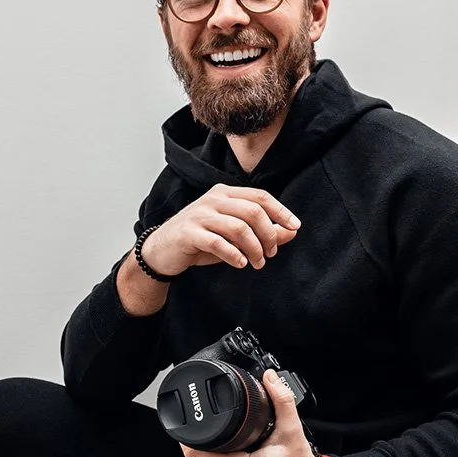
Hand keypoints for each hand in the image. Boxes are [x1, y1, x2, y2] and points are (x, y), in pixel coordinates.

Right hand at [142, 184, 300, 277]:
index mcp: (225, 193)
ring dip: (254, 248)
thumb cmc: (201, 240)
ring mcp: (200, 215)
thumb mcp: (233, 234)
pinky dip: (234, 254)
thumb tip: (291, 232)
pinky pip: (218, 242)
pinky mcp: (189, 233)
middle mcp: (213, 200)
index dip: (280, 211)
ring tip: (257, 263)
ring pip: (238, 227)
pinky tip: (240, 263)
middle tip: (270, 253)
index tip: (295, 226)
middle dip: (268, 234)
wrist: (162, 250)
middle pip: (253, 211)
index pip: (260, 196)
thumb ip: (261, 231)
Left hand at [180, 369, 334, 456]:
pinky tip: (235, 456)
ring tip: (234, 443)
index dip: (191, 434)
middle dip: (207, 439)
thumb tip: (270, 378)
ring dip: (212, 452)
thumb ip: (281, 400)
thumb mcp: (291, 429)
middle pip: (197, 455)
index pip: (194, 452)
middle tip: (226, 429)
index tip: (198, 420)